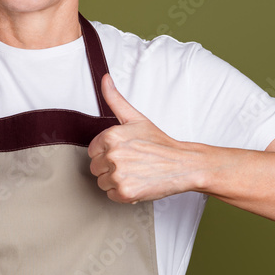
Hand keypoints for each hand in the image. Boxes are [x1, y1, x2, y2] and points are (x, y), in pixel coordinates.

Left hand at [87, 73, 196, 203]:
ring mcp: (118, 174)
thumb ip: (115, 99)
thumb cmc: (159, 142)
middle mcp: (112, 155)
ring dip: (115, 181)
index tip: (123, 152)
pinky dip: (122, 193)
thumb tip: (104, 79)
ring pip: (102, 182)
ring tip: (135, 172)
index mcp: (111, 136)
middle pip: (95, 167)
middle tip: (131, 163)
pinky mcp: (125, 192)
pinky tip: (137, 182)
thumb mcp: (136, 118)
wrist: (182, 164)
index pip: (92, 150)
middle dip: (110, 167)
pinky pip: (111, 195)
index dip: (107, 152)